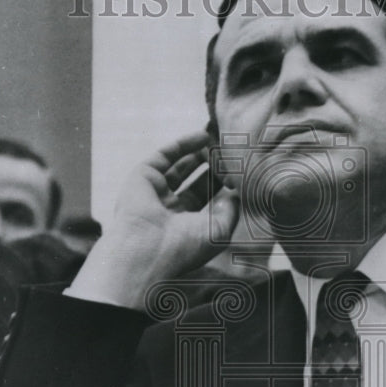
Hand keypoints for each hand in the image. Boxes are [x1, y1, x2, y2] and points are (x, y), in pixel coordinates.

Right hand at [65, 132, 239, 308]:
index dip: (225, 185)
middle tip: (234, 153)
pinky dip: (184, 144)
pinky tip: (204, 136)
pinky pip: (166, 155)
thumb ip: (230, 210)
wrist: (146, 250)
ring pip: (181, 166)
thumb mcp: (218, 231)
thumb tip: (236, 193)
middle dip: (215, 167)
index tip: (243, 171)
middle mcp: (168, 209)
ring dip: (201, 153)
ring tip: (222, 142)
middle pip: (196, 181)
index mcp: (184, 226)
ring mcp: (154, 192)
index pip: (208, 200)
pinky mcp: (143, 176)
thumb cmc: (183, 248)